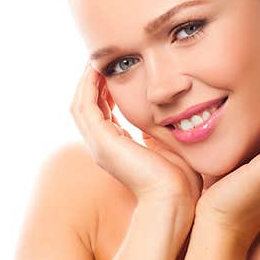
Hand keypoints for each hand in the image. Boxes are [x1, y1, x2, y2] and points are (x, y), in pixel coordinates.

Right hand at [71, 66, 202, 208]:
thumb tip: (165, 110)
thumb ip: (157, 127)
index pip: (100, 113)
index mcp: (115, 148)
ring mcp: (99, 145)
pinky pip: (86, 106)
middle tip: (99, 60)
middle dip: (90, 82)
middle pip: (84, 108)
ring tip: (96, 60)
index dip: (103, 90)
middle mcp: (102, 147)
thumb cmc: (179, 179)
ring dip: (86, 81)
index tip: (113, 71)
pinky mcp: (102, 142)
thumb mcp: (167, 144)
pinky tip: (98, 70)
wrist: (174, 199)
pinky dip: (89, 87)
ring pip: (80, 105)